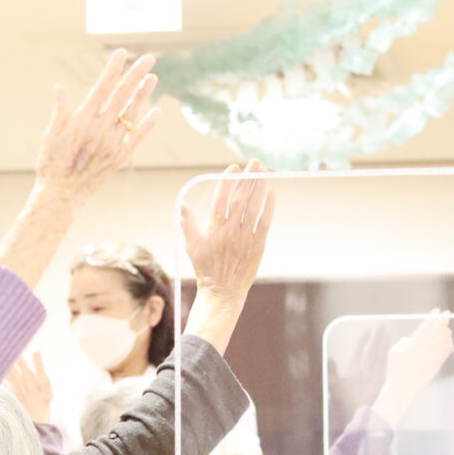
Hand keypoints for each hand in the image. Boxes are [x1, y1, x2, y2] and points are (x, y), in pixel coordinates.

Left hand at [7, 352, 52, 423]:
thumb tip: (36, 352)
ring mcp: (15, 387)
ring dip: (2, 367)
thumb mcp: (45, 381)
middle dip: (8, 359)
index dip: (17, 353)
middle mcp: (20, 380)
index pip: (21, 361)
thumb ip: (40, 366)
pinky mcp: (12, 394)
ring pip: (7, 374)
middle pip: (12, 367)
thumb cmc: (43, 397)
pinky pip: (3, 385)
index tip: (13, 346)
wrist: (37, 414)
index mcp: (29, 375)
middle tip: (1, 349)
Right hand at [33, 49, 159, 208]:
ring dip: (143, 94)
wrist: (61, 196)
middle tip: (149, 58)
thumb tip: (60, 88)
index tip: (122, 53)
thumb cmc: (51, 166)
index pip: (102, 87)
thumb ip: (60, 112)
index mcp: (82, 120)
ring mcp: (112, 144)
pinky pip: (137, 138)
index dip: (113, 69)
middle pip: (122, 95)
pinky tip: (155, 112)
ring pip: (132, 113)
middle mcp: (100, 129)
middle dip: (136, 74)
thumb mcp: (50, 136)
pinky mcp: (119, 158)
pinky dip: (147, 125)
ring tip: (153, 78)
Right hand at [181, 160, 276, 302]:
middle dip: (248, 179)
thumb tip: (182, 205)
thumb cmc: (205, 268)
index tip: (233, 169)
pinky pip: (265, 222)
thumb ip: (188, 224)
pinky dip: (269, 208)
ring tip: (264, 172)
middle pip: (240, 199)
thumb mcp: (191, 246)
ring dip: (260, 188)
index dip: (228, 182)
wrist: (222, 291)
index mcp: (213, 229)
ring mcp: (245, 237)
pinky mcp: (258, 245)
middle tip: (255, 163)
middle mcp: (230, 231)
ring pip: (254, 207)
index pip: (221, 199)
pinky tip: (271, 194)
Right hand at [371, 311, 453, 427]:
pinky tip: (448, 338)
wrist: (402, 388)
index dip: (430, 318)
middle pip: (435, 332)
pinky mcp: (436, 365)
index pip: (424, 328)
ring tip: (447, 326)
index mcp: (412, 346)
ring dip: (445, 332)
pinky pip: (445, 352)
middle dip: (441, 321)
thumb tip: (412, 337)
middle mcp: (423, 351)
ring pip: (442, 341)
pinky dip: (448, 344)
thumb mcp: (393, 353)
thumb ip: (403, 342)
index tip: (435, 311)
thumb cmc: (395, 369)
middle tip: (447, 313)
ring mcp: (431, 358)